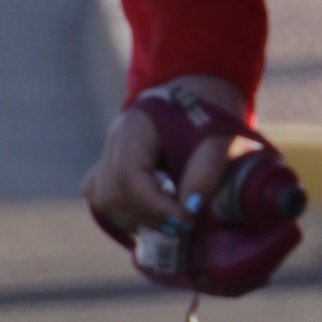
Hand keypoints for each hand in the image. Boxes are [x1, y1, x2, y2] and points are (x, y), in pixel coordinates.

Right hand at [82, 75, 242, 241]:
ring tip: (173, 222)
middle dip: (150, 216)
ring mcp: (107, 154)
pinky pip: (105, 199)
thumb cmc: (210, 116)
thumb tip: (190, 210)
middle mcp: (113, 140)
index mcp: (135, 125)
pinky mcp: (110, 169)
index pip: (129, 175)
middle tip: (185, 226)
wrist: (199, 95)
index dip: (155, 206)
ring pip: (104, 199)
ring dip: (139, 219)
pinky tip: (155, 219)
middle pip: (113, 191)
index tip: (187, 222)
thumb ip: (205, 173)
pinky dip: (128, 215)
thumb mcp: (217, 140)